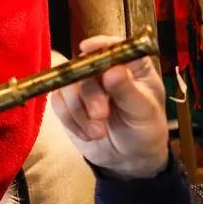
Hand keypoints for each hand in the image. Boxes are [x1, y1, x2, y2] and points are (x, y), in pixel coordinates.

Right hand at [49, 36, 169, 179]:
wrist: (128, 159)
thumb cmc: (144, 130)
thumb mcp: (143, 111)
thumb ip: (127, 91)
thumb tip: (113, 70)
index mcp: (130, 66)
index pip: (114, 46)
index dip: (100, 44)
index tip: (87, 49)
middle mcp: (104, 71)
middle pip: (83, 67)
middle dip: (89, 94)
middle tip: (101, 115)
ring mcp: (84, 86)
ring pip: (66, 86)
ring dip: (79, 112)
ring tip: (98, 133)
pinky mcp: (68, 103)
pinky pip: (57, 104)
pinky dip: (71, 121)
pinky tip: (88, 134)